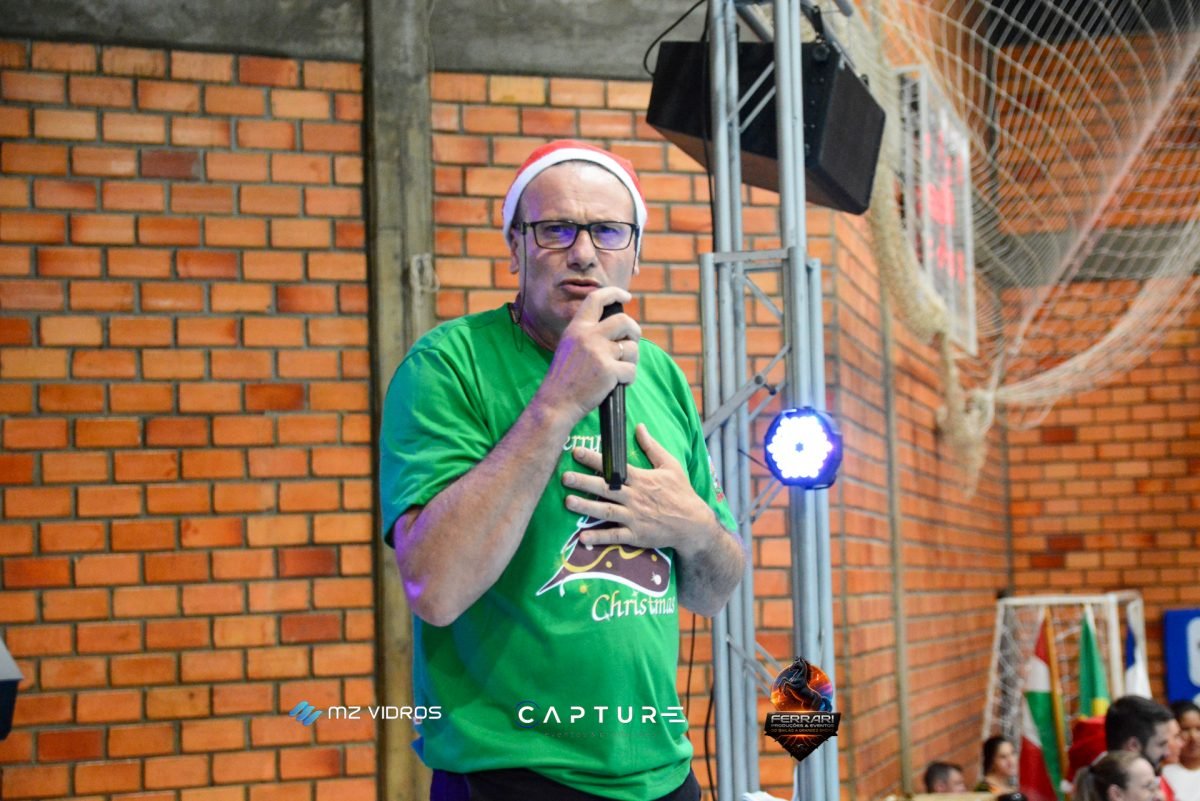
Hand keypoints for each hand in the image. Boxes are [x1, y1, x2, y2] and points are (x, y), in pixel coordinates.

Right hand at [534, 287, 640, 425]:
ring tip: (619, 370)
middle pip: (624, 321)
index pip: (596, 299)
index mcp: (577, 328)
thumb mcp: (570, 347)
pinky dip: (628, 379)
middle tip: (632, 341)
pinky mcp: (609, 370)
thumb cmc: (565, 379)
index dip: (614, 293)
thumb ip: (589, 334)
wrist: (556, 403)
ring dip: (631, 360)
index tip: (626, 296)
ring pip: (632, 348)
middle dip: (634, 331)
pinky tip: (617, 384)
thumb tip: (619, 327)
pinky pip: (631, 370)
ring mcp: (599, 352)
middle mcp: (588, 336)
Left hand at [561, 423, 716, 558]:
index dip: (595, 459)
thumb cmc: (681, 492)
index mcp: (642, 479)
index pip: (615, 467)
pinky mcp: (636, 535)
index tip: (576, 452)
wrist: (693, 524)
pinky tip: (583, 536)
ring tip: (568, 502)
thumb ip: (652, 447)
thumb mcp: (671, 465)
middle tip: (564, 477)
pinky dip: (599, 537)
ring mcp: (634, 518)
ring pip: (606, 511)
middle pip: (605, 488)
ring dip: (586, 507)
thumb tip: (639, 426)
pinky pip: (615, 536)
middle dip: (584, 482)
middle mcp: (635, 498)